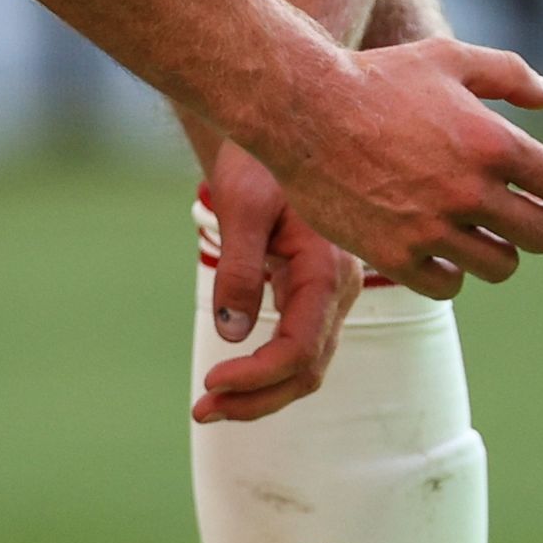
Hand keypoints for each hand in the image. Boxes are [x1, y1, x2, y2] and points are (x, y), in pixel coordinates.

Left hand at [193, 144, 356, 423]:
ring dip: (261, 394)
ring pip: (308, 366)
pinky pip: (301, 348)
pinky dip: (268, 372)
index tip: (208, 383)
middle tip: (200, 411)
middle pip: (309, 369)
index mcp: (329, 269)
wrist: (281, 131)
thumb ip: (240, 269)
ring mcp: (334, 295)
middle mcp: (342, 288)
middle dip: (256, 399)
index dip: (256, 376)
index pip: (301, 348)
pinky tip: (232, 380)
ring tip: (209, 406)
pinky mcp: (317, 295)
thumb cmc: (260, 162)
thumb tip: (232, 333)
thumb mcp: (244, 207)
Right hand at [281, 37, 542, 297]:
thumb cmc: (379, 77)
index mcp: (494, 143)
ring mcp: (431, 228)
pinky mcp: (394, 255)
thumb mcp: (449, 59)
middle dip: (539, 223)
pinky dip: (451, 272)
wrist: (302, 109)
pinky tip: (442, 250)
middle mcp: (470, 191)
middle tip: (521, 213)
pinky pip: (448, 286)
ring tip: (481, 233)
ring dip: (497, 250)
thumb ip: (510, 75)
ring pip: (500, 266)